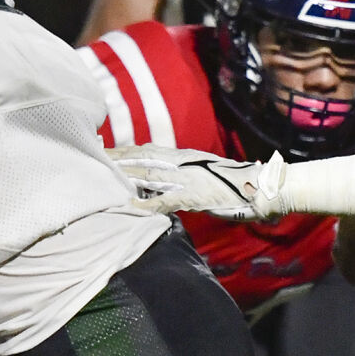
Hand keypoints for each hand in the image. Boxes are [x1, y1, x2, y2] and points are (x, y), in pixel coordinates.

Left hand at [110, 144, 285, 218]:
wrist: (265, 187)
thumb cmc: (238, 184)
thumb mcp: (207, 174)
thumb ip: (184, 176)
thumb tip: (163, 182)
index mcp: (185, 156)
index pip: (147, 150)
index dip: (123, 149)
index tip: (100, 147)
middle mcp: (184, 163)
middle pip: (141, 158)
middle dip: (115, 158)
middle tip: (89, 156)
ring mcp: (189, 178)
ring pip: (148, 174)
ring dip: (123, 176)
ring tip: (100, 176)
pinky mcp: (196, 196)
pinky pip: (166, 200)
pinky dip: (146, 203)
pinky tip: (130, 208)